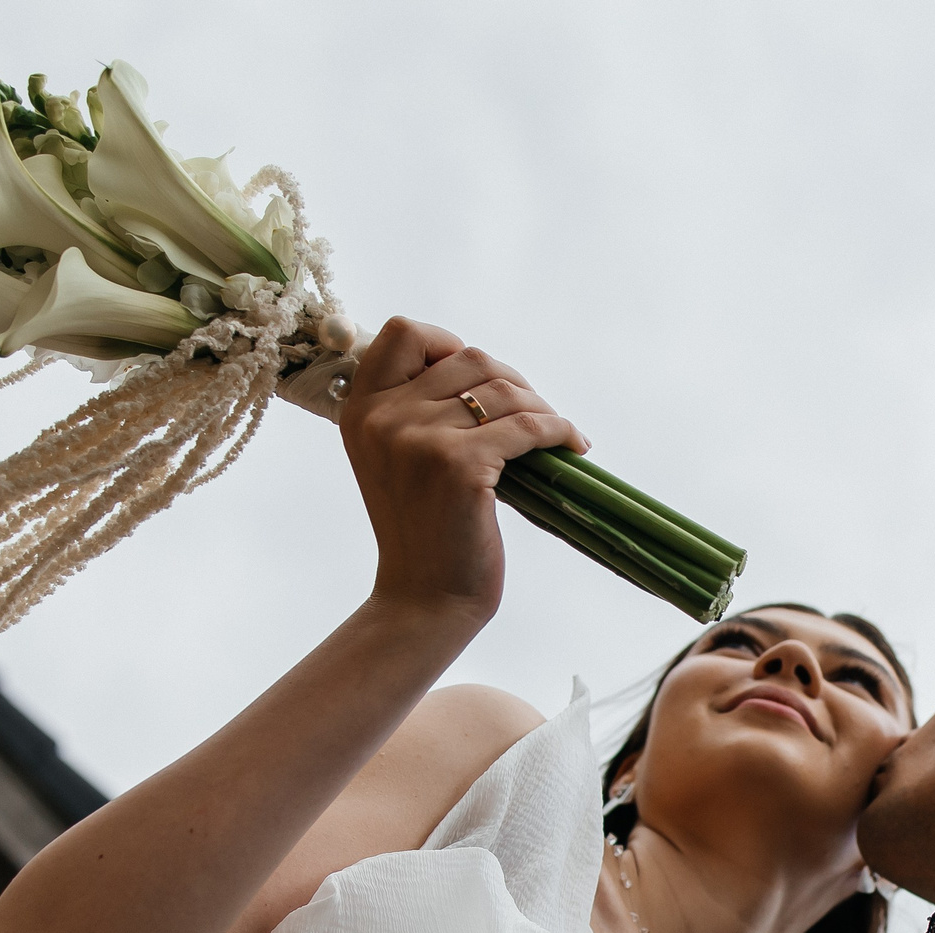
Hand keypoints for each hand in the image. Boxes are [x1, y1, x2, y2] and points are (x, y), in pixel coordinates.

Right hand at [338, 317, 589, 626]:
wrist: (424, 598)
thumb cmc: (423, 530)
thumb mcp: (397, 458)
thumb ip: (417, 408)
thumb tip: (488, 369)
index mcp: (360, 409)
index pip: (403, 332)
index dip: (449, 343)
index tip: (479, 379)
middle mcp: (382, 417)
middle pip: (469, 358)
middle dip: (513, 381)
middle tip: (534, 414)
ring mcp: (418, 439)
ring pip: (503, 389)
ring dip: (540, 407)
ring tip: (555, 433)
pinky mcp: (459, 466)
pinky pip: (527, 426)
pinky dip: (560, 430)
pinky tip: (574, 445)